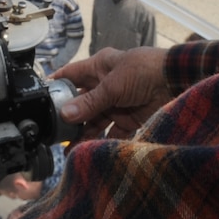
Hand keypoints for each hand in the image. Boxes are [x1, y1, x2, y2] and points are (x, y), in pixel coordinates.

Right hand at [52, 47, 171, 140]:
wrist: (178, 81)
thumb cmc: (145, 70)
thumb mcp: (113, 84)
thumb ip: (89, 102)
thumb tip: (64, 114)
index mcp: (99, 67)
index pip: (71, 75)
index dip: (56, 85)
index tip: (40, 99)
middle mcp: (105, 85)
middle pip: (81, 103)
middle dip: (69, 119)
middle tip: (55, 135)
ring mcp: (117, 103)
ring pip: (95, 121)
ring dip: (84, 134)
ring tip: (70, 150)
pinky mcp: (130, 119)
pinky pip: (112, 133)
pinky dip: (104, 142)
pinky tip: (92, 151)